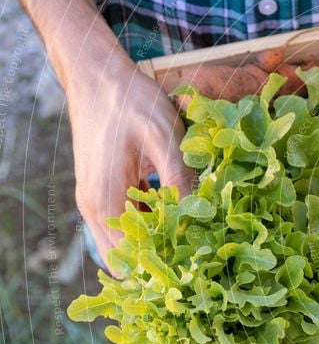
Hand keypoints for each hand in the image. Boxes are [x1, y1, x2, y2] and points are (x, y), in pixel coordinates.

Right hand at [69, 53, 193, 268]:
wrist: (98, 74)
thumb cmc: (130, 101)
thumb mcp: (165, 138)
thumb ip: (180, 181)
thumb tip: (199, 219)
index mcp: (106, 201)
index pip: (129, 261)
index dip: (161, 269)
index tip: (195, 268)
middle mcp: (94, 208)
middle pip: (124, 258)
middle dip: (158, 261)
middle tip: (198, 257)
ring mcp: (95, 199)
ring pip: (124, 241)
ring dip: (154, 241)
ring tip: (193, 238)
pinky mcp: (102, 189)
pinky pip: (125, 221)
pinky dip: (148, 224)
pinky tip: (176, 214)